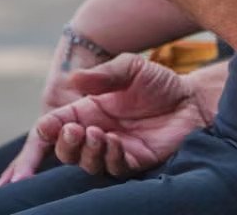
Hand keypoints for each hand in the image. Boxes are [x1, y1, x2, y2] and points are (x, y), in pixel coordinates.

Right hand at [0, 54, 210, 183]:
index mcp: (88, 110)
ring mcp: (114, 149)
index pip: (57, 125)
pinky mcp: (134, 162)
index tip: (45, 128)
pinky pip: (114, 168)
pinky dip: (110, 158)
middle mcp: (96, 132)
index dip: (46, 132)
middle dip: (63, 144)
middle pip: (66, 150)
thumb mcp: (130, 67)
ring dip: (86, 151)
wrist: (191, 99)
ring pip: (87, 163)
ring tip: (96, 133)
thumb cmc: (159, 82)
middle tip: (72, 130)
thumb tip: (72, 78)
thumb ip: (103, 73)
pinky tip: (114, 142)